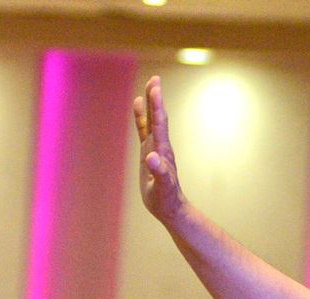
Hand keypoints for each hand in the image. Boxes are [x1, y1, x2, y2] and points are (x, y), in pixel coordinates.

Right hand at [133, 76, 185, 222]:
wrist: (170, 208)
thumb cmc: (166, 200)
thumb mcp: (162, 188)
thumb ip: (160, 173)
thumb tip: (152, 157)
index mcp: (162, 151)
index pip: (160, 124)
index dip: (157, 106)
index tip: (155, 88)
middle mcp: (160, 146)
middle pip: (157, 117)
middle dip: (156, 99)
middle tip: (155, 79)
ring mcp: (154, 148)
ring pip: (151, 121)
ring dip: (150, 103)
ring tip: (150, 85)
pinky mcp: (148, 152)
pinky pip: (144, 129)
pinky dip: (141, 116)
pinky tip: (139, 104)